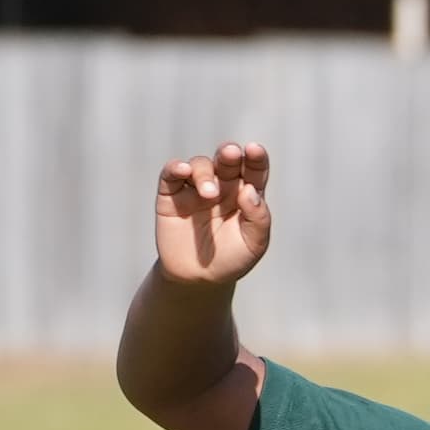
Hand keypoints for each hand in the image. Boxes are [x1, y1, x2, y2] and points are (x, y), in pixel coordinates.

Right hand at [153, 144, 272, 286]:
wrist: (199, 278)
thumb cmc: (232, 259)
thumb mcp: (254, 243)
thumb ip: (258, 218)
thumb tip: (250, 191)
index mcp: (246, 195)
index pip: (254, 170)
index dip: (256, 158)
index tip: (255, 150)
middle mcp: (222, 187)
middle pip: (226, 161)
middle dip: (229, 154)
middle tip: (231, 153)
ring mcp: (195, 190)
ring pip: (200, 165)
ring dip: (204, 173)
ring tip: (210, 194)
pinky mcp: (171, 196)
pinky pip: (171, 175)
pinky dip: (176, 168)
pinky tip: (183, 170)